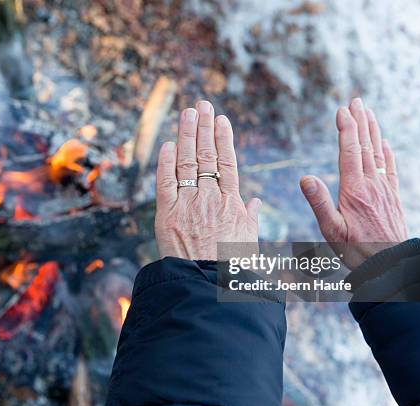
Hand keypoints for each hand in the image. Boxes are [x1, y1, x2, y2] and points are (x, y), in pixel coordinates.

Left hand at [155, 100, 261, 259]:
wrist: (205, 285)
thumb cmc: (231, 268)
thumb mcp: (249, 243)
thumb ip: (250, 219)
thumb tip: (254, 203)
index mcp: (232, 204)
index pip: (228, 163)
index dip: (223, 139)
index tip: (221, 121)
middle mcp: (210, 198)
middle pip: (206, 155)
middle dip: (204, 127)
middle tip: (202, 105)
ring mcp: (187, 204)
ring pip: (187, 162)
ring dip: (186, 134)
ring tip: (188, 113)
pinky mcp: (166, 214)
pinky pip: (165, 182)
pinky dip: (165, 162)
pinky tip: (168, 144)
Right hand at [300, 98, 407, 267]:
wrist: (389, 263)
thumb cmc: (356, 249)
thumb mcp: (331, 230)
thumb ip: (319, 203)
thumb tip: (304, 178)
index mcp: (354, 189)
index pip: (350, 151)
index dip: (346, 128)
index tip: (342, 110)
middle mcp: (372, 184)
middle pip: (366, 146)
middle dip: (360, 121)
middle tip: (356, 101)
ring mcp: (385, 189)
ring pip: (378, 153)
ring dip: (373, 131)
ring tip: (369, 113)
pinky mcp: (392, 197)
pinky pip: (391, 169)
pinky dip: (388, 153)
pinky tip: (386, 144)